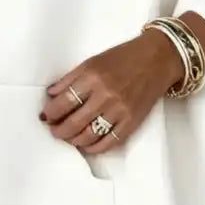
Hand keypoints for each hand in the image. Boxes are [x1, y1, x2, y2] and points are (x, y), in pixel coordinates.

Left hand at [40, 29, 186, 153]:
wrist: (158, 60)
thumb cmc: (124, 57)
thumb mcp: (93, 61)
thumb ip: (71, 78)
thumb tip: (52, 95)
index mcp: (93, 77)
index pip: (63, 102)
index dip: (51, 112)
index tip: (46, 116)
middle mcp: (105, 95)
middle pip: (74, 122)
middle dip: (59, 130)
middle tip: (54, 130)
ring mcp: (120, 111)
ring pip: (89, 135)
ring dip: (74, 140)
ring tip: (68, 137)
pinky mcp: (132, 122)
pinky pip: (109, 142)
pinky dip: (94, 147)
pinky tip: (87, 145)